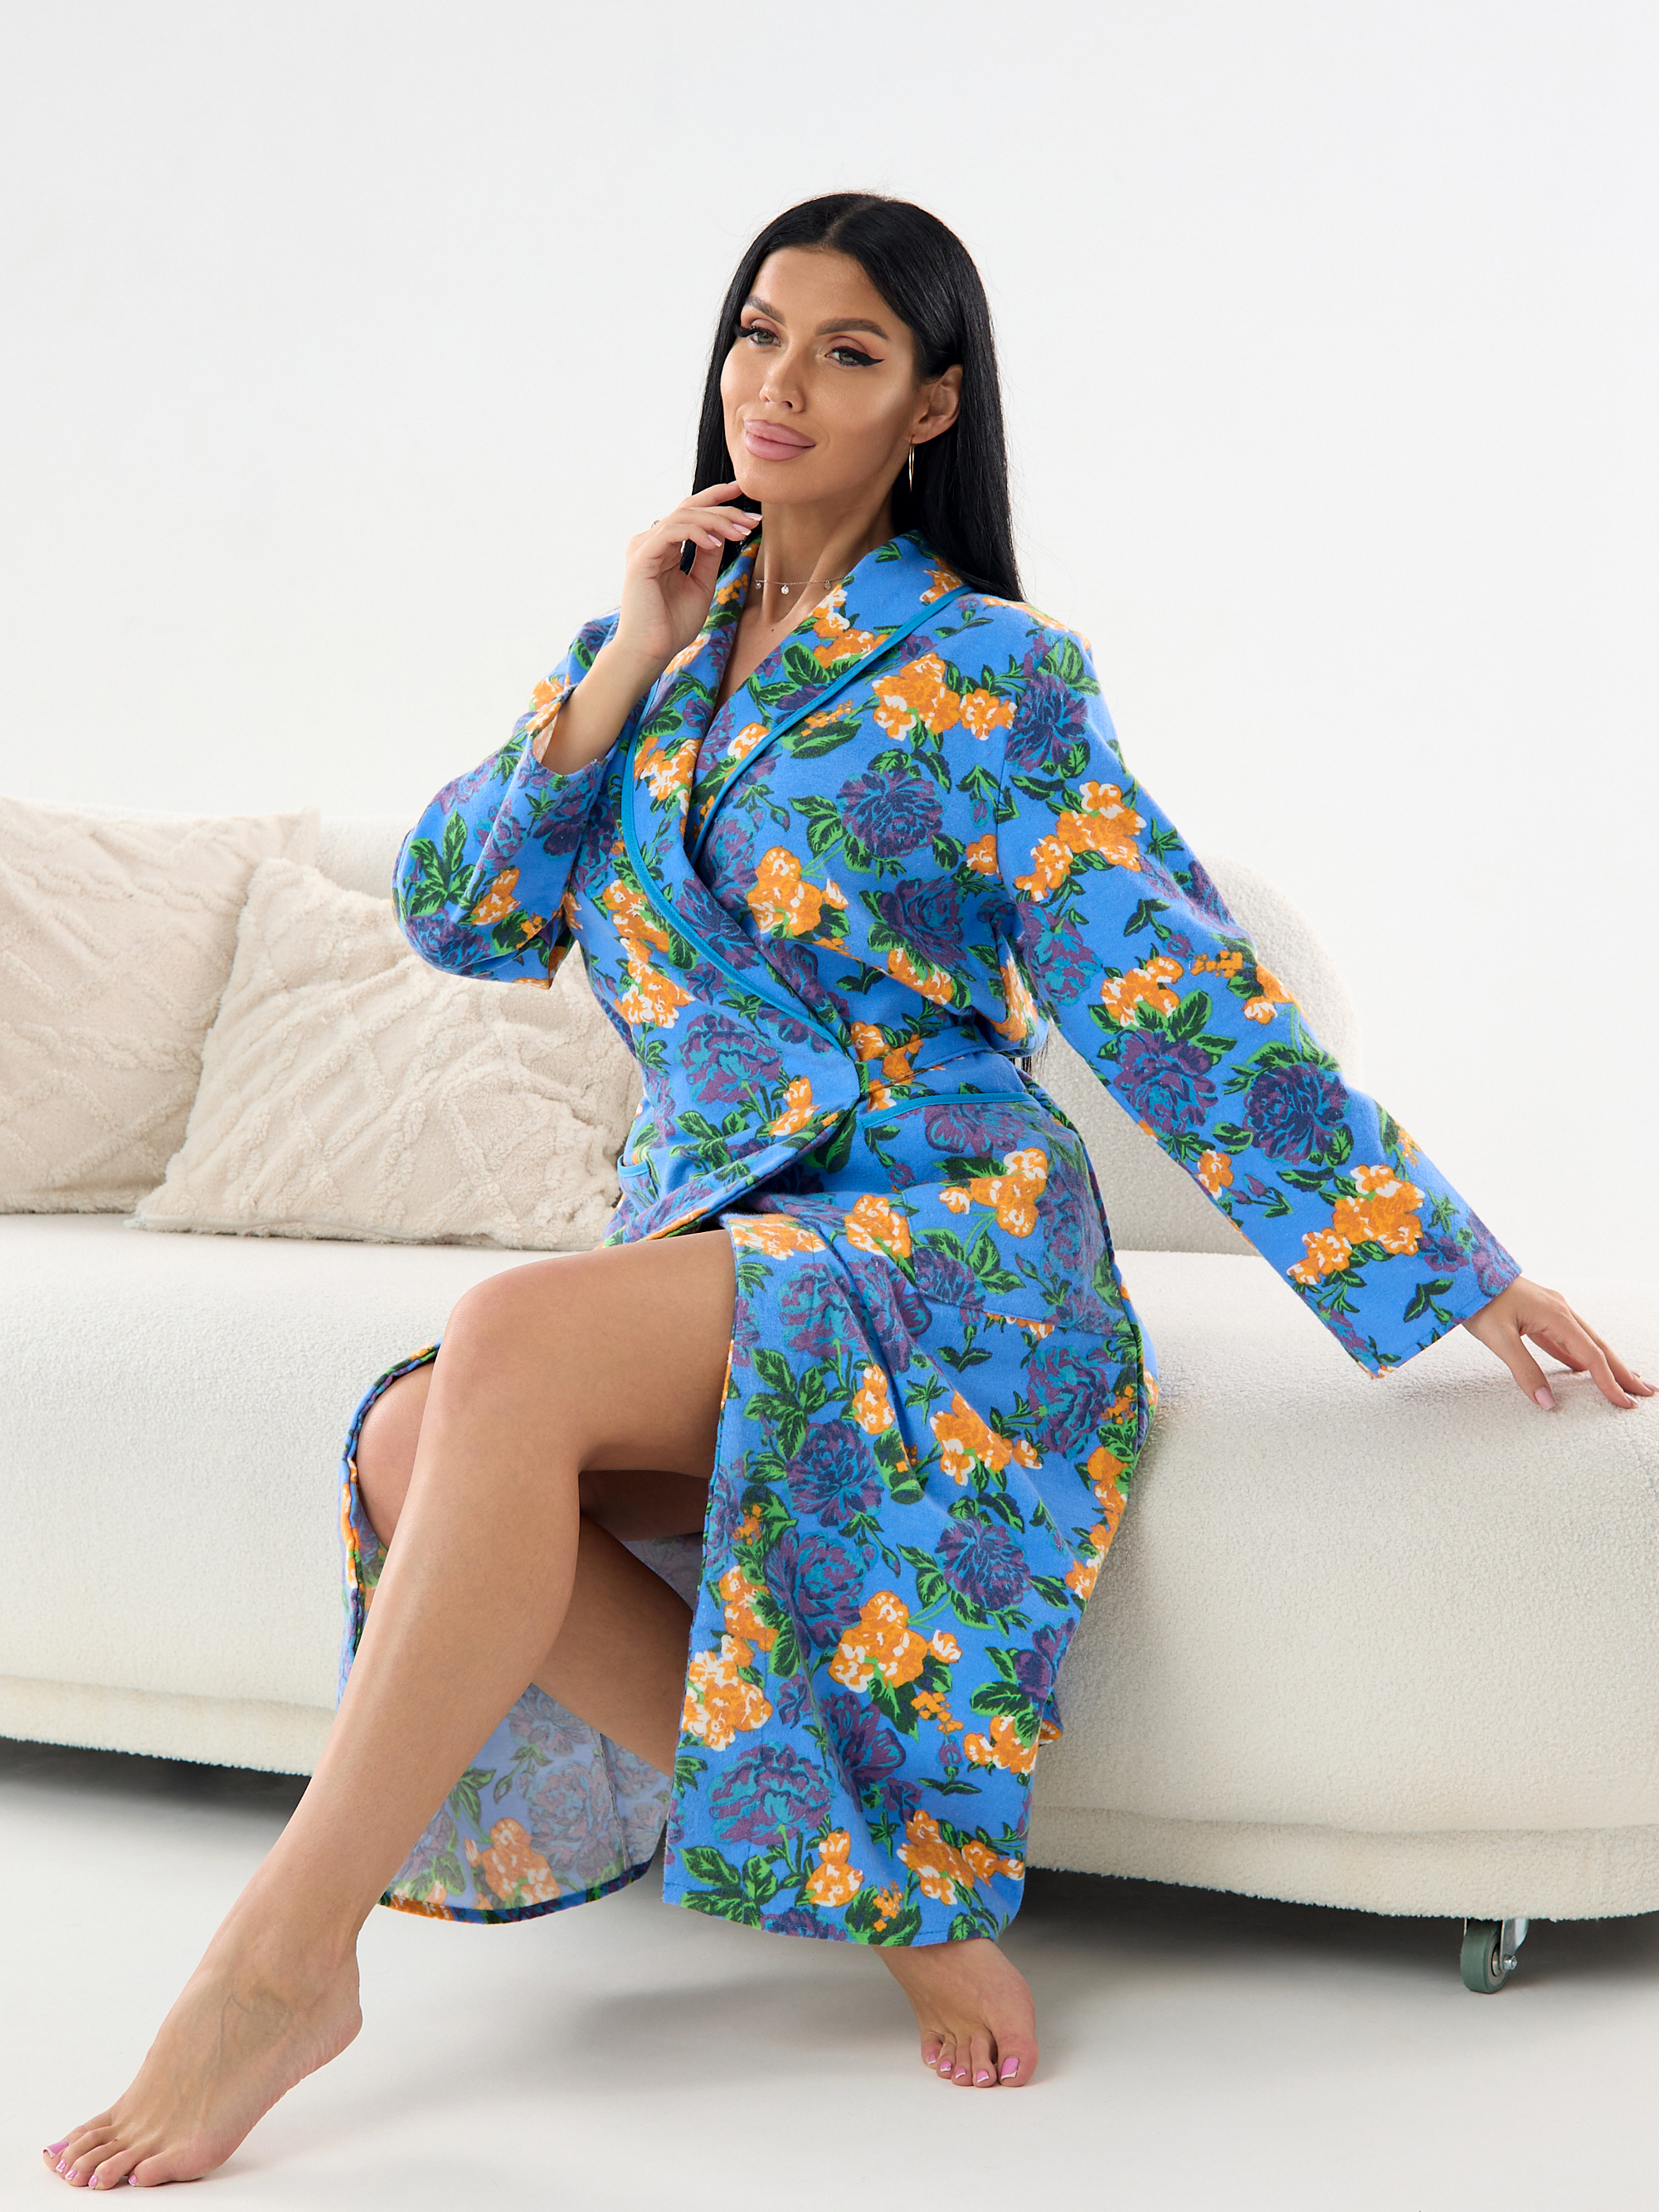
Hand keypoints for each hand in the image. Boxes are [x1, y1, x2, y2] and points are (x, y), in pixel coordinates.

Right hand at [613, 482, 757, 675]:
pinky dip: (697, 533)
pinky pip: (672, 531)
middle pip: (689, 509)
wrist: (651, 650)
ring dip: (716, 521)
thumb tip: (725, 532)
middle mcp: (650, 541)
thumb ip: (709, 557)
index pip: (690, 512)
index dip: (716, 499)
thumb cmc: (672, 624)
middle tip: (752, 520)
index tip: (743, 494)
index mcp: (662, 546)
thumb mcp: (701, 584)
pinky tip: (717, 543)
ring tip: (740, 533)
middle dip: (724, 510)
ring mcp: (643, 546)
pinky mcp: (641, 556)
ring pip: (684, 516)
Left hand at [1460, 1275, 1653, 1409]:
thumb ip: (1524, 1370)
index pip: (1591, 1356)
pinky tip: (1584, 1368)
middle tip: (1645, 1392)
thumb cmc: (1477, 1300)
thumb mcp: (1498, 1339)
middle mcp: (1561, 1311)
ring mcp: (1551, 1310)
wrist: (1460, 1271)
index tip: (1624, 1404)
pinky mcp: (1539, 1313)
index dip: (1609, 1382)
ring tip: (1624, 1382)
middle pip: (1599, 1347)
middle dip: (1623, 1371)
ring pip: (1586, 1342)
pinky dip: (1581, 1355)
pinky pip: (1567, 1339)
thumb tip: (1546, 1402)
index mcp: (1556, 1316)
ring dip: (1606, 1363)